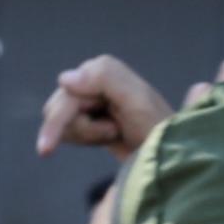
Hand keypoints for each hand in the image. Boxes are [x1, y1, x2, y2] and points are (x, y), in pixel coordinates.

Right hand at [34, 53, 174, 160]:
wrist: (166, 153)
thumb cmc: (157, 129)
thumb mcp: (137, 101)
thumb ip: (105, 79)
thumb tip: (65, 78)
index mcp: (103, 70)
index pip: (66, 96)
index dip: (71, 121)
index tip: (95, 136)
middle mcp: (90, 79)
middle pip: (57, 109)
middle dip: (84, 129)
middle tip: (115, 132)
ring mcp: (86, 97)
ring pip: (58, 122)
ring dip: (85, 135)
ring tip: (113, 134)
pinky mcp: (84, 115)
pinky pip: (63, 129)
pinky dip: (83, 139)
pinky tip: (104, 137)